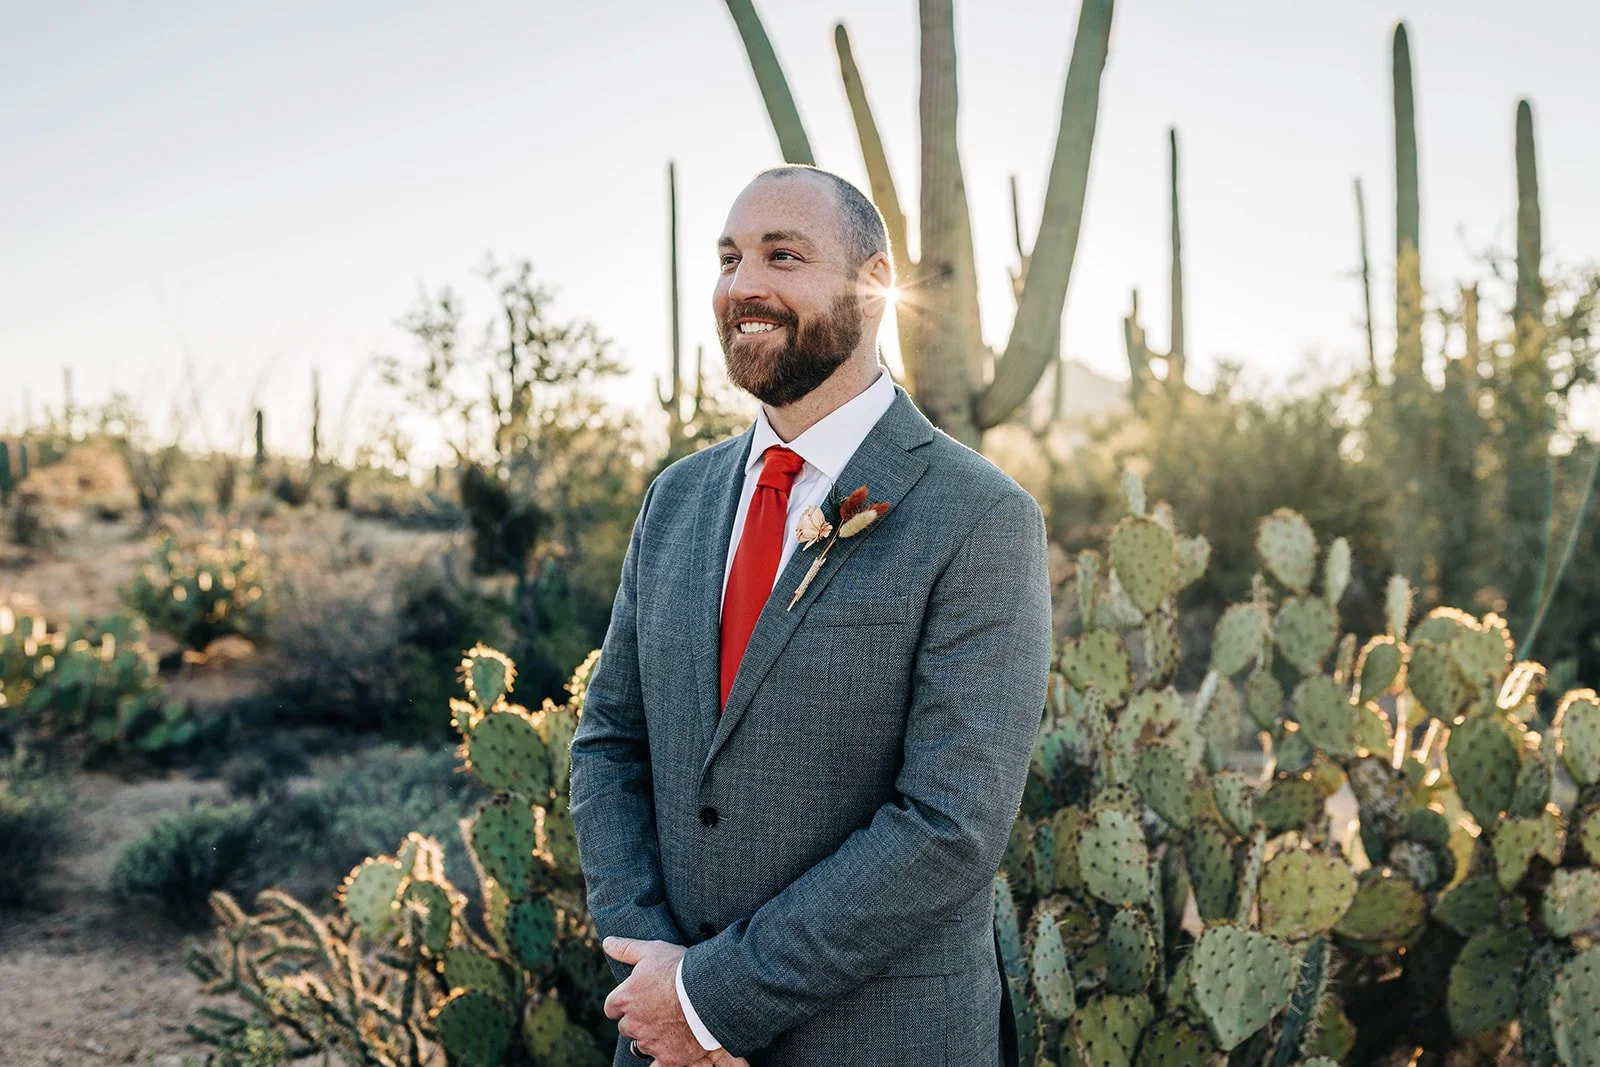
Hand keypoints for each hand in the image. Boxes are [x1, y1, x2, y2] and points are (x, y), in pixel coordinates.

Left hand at [605, 936, 741, 1066]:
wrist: (707, 993)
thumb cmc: (679, 968)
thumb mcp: (652, 950)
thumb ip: (626, 948)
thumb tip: (607, 942)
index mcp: (624, 998)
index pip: (611, 1007)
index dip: (623, 1003)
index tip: (636, 998)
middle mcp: (632, 1023)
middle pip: (626, 1027)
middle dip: (637, 1020)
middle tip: (656, 1010)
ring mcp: (649, 1042)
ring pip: (641, 1045)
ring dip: (650, 1037)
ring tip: (668, 1025)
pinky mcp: (667, 1058)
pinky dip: (661, 1061)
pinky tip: (668, 1053)